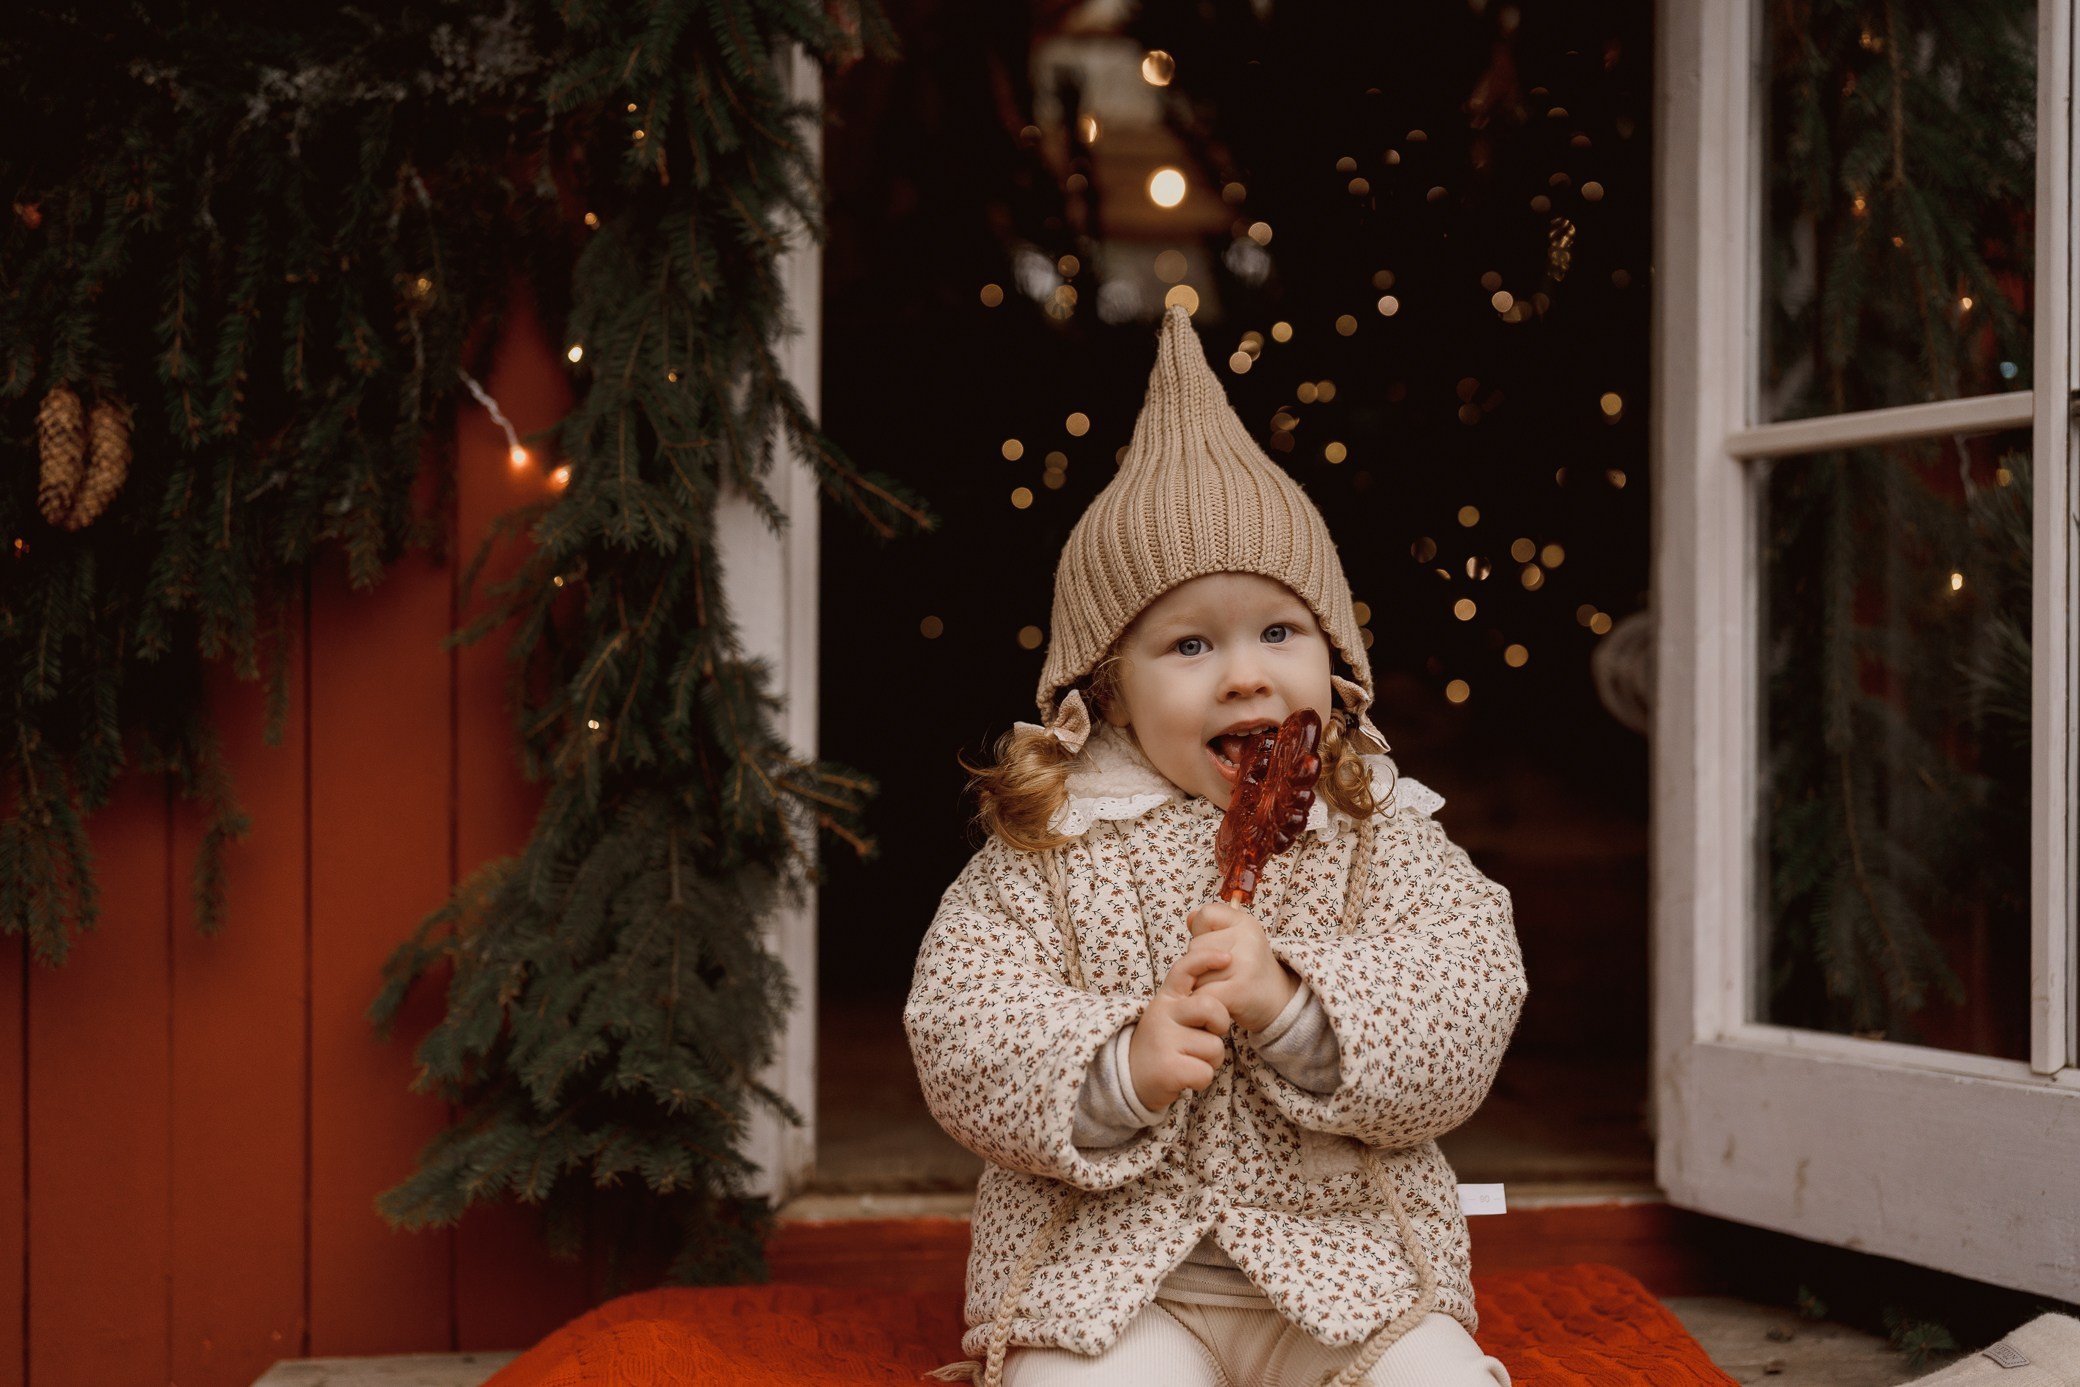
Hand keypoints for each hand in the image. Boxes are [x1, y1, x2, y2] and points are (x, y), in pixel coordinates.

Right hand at [1129, 950, 1232, 1111]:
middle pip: (1212, 1008)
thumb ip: (1191, 1001)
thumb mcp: (1170, 1015)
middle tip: (1207, 1035)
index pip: (1185, 969)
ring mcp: (1164, 1041)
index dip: (1206, 959)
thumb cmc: (1163, 1044)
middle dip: (1220, 1025)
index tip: (1226, 957)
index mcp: (1166, 998)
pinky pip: (1206, 1073)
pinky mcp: (1168, 1069)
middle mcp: (1162, 1014)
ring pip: (1214, 1047)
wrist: (1128, 1079)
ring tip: (1188, 1060)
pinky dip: (1201, 1079)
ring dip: (1209, 1060)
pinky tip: (1184, 1077)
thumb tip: (1219, 980)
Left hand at [1183, 899, 1298, 1033]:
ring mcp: (1244, 964)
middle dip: (1199, 963)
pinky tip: (1218, 1001)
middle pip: (1195, 947)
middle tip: (1222, 973)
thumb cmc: (1249, 969)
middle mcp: (1247, 939)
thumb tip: (1190, 918)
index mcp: (1246, 923)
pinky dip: (1203, 1000)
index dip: (1203, 932)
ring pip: (1194, 972)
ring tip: (1223, 987)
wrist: (1279, 1001)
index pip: (1206, 915)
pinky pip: (1201, 993)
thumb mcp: (1237, 939)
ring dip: (1200, 985)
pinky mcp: (1238, 990)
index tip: (1219, 947)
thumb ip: (1211, 927)